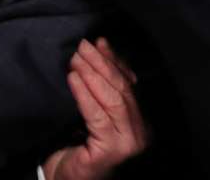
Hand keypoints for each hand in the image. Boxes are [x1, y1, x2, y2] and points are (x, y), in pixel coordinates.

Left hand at [42, 38, 148, 179]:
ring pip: (112, 100)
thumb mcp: (93, 111)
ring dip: (92, 75)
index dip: (114, 62)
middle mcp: (140, 133)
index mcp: (139, 122)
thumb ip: (101, 85)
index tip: (99, 42)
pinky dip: (84, 94)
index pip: (129, 85)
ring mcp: (127, 143)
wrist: (70, 178)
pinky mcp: (110, 151)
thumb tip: (101, 47)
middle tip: (83, 47)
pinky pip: (96, 116)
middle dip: (101, 64)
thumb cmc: (80, 145)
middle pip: (122, 90)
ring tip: (76, 59)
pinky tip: (73, 79)